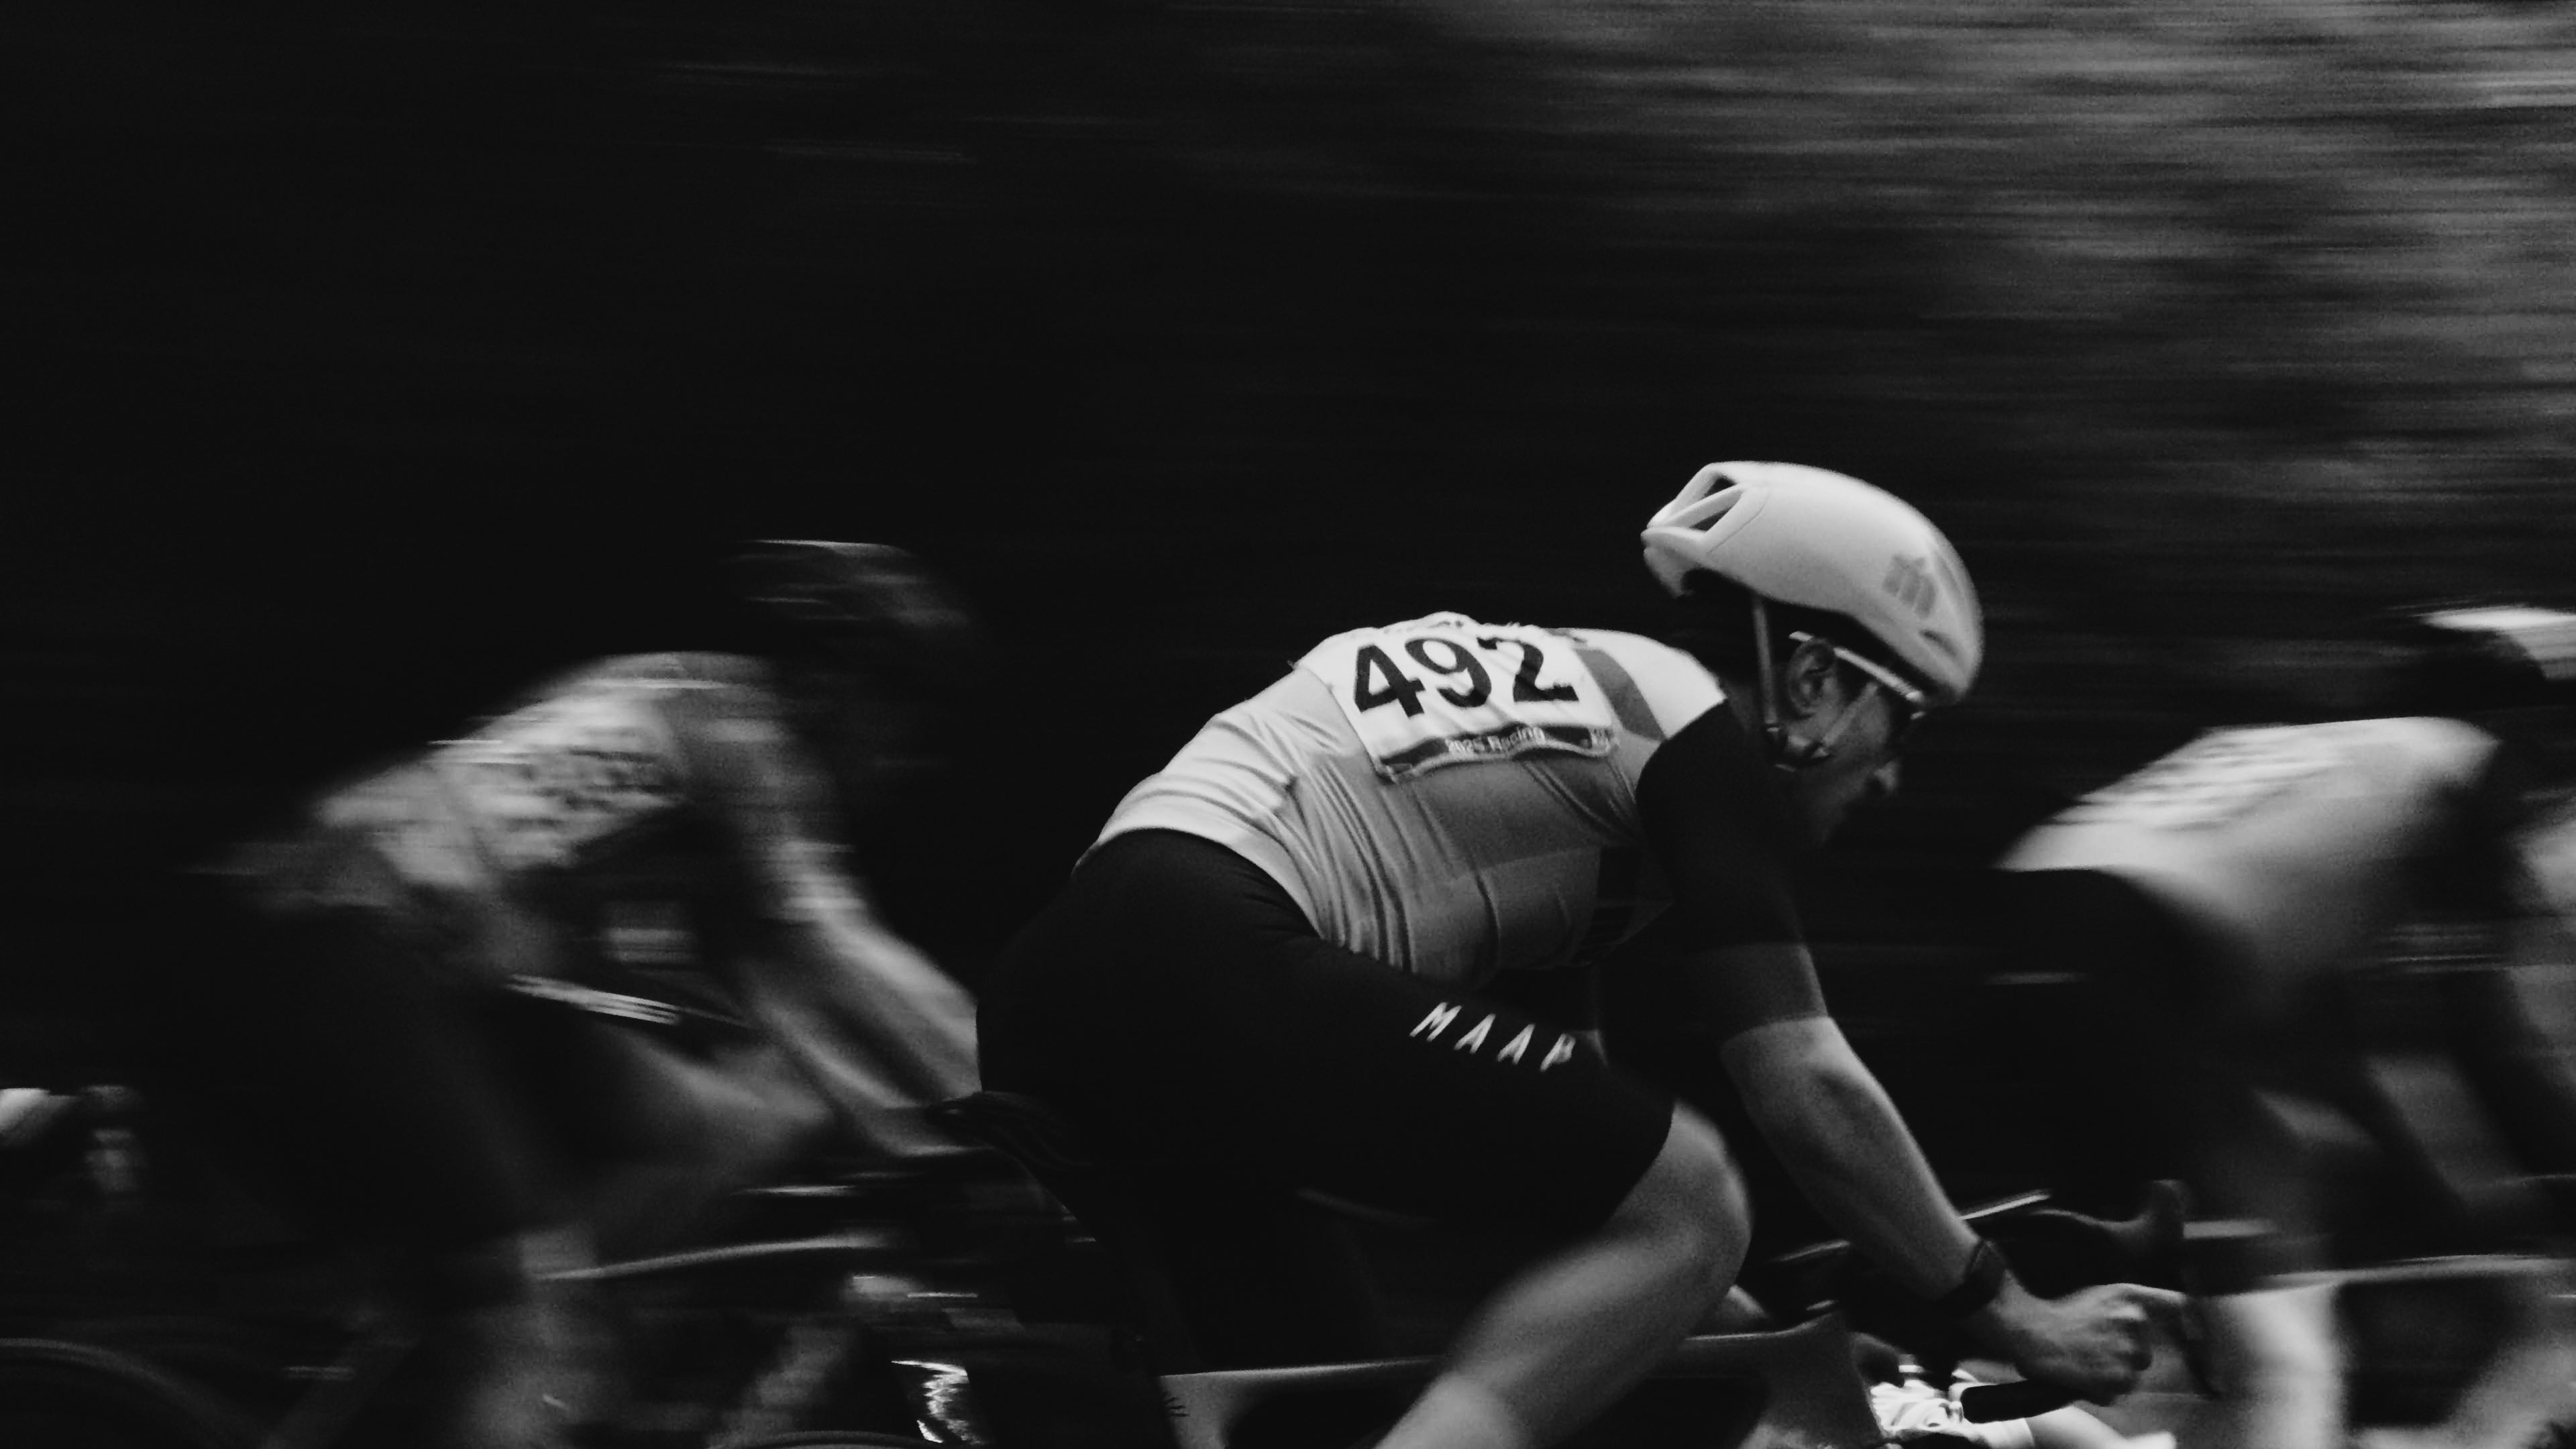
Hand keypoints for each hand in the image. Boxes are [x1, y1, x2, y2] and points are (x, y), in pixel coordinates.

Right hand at [1973, 1278, 2188, 1403]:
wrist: (2031, 1332)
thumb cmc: (2060, 1313)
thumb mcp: (2100, 1295)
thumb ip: (2132, 1305)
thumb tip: (2167, 1315)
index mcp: (2130, 1298)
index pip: (2178, 1305)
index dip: (2187, 1321)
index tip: (2186, 1332)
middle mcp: (2134, 1322)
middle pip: (2145, 1354)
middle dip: (2125, 1358)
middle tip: (2095, 1350)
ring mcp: (2126, 1352)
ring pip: (2130, 1375)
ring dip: (2111, 1375)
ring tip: (2085, 1362)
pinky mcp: (2115, 1379)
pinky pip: (2115, 1392)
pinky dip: (2100, 1389)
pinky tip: (2081, 1374)